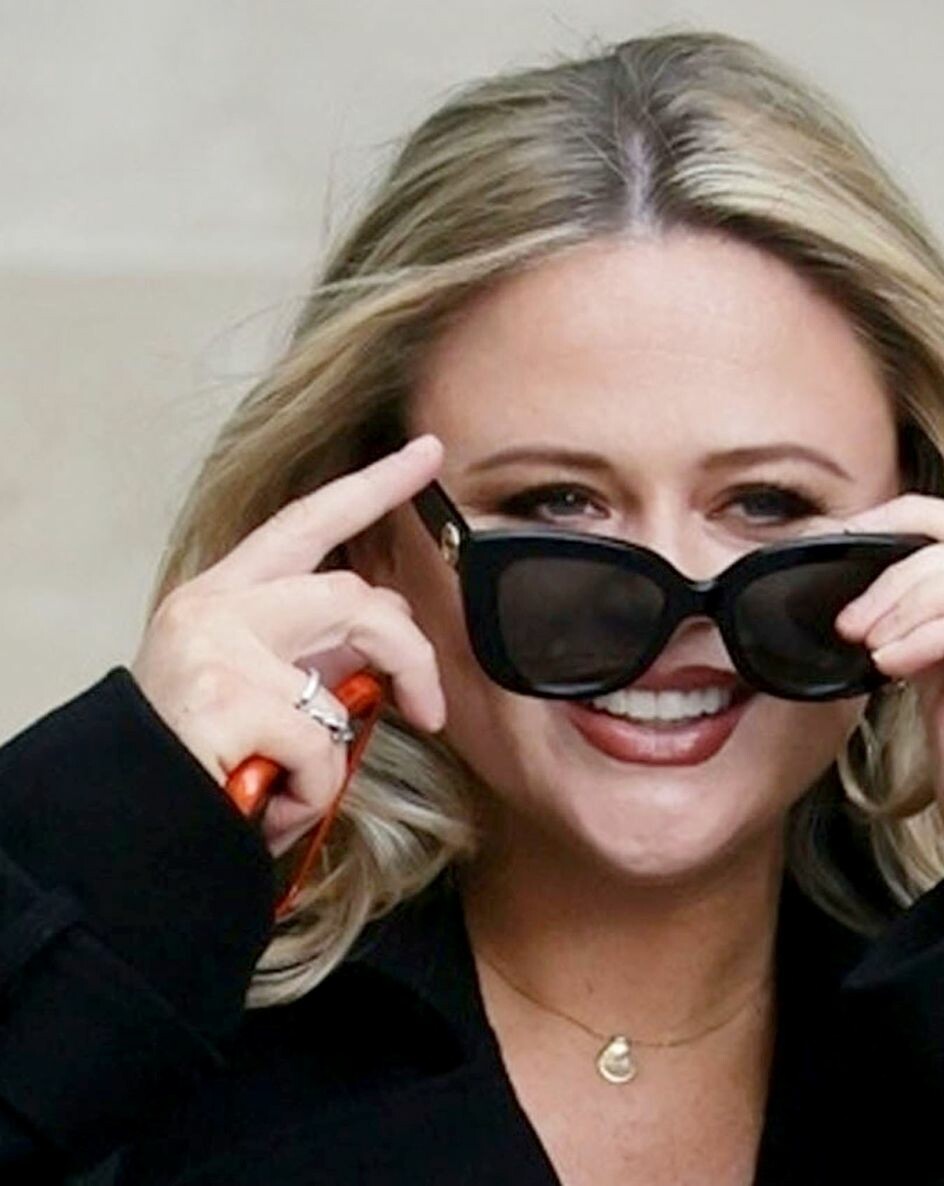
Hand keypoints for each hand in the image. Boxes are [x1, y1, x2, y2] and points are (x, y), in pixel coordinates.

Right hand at [130, 434, 448, 856]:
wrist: (124, 826)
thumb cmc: (199, 763)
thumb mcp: (254, 691)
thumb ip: (313, 655)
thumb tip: (386, 650)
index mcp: (222, 595)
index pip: (308, 520)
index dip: (373, 486)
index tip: (428, 454)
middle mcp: (214, 607)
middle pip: (353, 595)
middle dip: (410, 654)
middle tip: (432, 710)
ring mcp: (218, 648)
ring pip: (342, 680)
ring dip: (337, 749)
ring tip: (296, 786)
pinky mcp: (227, 699)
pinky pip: (322, 746)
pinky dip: (311, 790)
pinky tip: (270, 805)